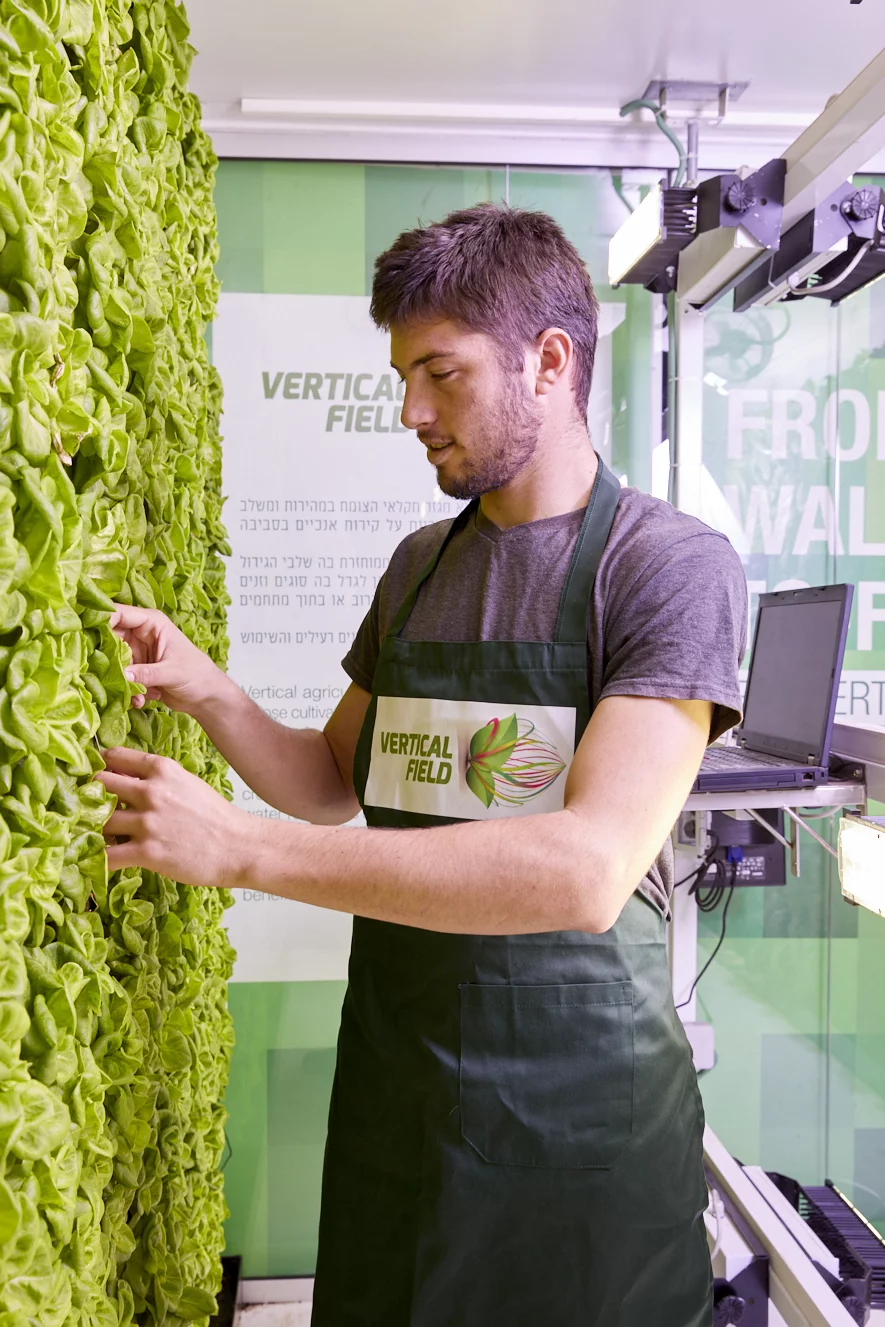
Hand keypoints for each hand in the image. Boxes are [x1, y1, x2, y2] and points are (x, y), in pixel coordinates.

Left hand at [96, 747, 253, 886]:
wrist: (239, 847)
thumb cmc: (216, 817)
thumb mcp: (187, 784)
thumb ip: (157, 779)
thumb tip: (126, 780)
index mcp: (162, 769)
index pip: (114, 757)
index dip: (100, 766)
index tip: (94, 777)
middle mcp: (152, 791)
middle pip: (99, 783)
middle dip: (89, 795)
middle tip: (86, 807)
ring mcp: (148, 822)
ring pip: (99, 820)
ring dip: (92, 829)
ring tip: (93, 835)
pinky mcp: (147, 852)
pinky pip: (107, 856)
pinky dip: (97, 859)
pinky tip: (96, 861)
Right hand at [109, 604, 224, 714]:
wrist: (206, 696)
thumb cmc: (197, 675)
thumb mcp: (173, 672)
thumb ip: (148, 673)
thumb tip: (124, 675)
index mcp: (151, 622)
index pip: (118, 614)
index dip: (99, 621)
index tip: (82, 635)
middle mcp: (140, 634)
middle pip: (109, 638)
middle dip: (105, 658)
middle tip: (101, 674)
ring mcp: (136, 652)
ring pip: (112, 661)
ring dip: (119, 679)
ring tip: (133, 695)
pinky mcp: (135, 669)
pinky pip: (120, 676)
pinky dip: (127, 690)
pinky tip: (141, 701)